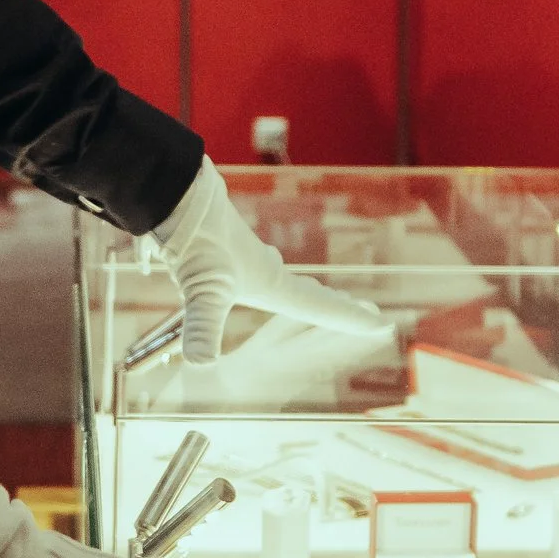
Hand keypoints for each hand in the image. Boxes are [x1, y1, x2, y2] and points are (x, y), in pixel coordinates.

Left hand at [151, 159, 384, 368]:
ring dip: (308, 291)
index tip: (382, 324)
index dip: (350, 319)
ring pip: (288, 279)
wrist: (176, 193)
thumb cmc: (198, 237)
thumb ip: (203, 327)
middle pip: (311, 293)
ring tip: (319, 295)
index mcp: (271, 282)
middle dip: (337, 306)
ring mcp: (246, 258)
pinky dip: (276, 277)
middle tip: (365, 312)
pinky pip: (263, 268)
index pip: (320, 306)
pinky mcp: (226, 249)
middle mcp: (265, 270)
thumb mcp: (203, 289)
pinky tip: (263, 269)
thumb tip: (200, 364)